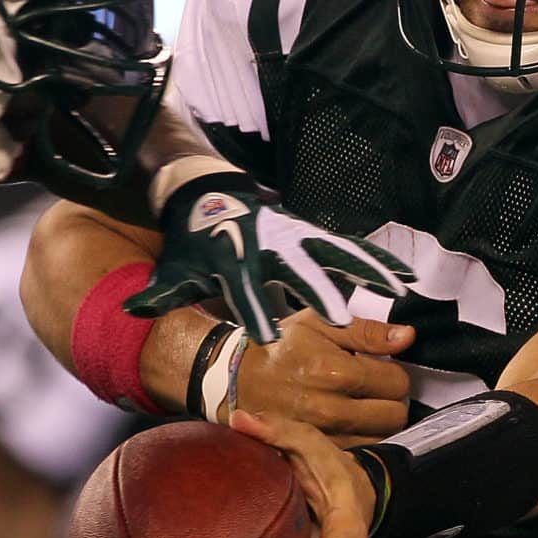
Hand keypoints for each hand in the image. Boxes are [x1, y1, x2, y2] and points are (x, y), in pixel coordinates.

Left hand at [126, 179, 415, 344]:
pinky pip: (351, 249)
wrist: (212, 199)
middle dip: (318, 292)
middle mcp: (272, 246)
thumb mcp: (177, 269)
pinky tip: (406, 276)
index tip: (265, 338)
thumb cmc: (197, 245)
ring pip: (336, 254)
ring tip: (397, 290)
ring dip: (367, 271)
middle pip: (299, 270)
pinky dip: (378, 260)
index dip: (253, 311)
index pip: (245, 289)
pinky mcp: (315, 235)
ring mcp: (298, 237)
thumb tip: (131, 309)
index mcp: (237, 261)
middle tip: (340, 319)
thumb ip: (162, 293)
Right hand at [236, 311, 413, 444]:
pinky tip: (349, 424)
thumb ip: (367, 331)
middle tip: (377, 390)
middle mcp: (333, 408)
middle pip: (395, 416)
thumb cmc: (278, 347)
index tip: (381, 370)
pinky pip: (357, 452)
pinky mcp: (314, 451)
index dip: (394, 374)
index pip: (398, 383)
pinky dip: (360, 439)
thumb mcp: (319, 323)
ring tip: (364, 407)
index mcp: (338, 372)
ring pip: (380, 438)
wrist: (235, 378)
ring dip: (379, 423)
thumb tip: (407, 337)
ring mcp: (324, 435)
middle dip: (392, 401)